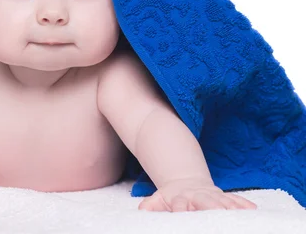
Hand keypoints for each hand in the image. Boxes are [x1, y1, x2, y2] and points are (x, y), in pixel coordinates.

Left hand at [138, 178, 256, 211]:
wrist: (186, 181)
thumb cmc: (171, 197)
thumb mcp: (157, 199)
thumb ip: (151, 205)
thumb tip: (143, 211)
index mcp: (180, 198)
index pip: (181, 205)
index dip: (182, 210)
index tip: (183, 213)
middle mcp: (198, 196)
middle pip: (206, 202)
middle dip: (213, 207)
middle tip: (219, 214)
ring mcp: (213, 195)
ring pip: (224, 201)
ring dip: (232, 208)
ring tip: (240, 216)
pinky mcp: (224, 196)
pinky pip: (237, 200)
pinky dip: (244, 205)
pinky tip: (254, 211)